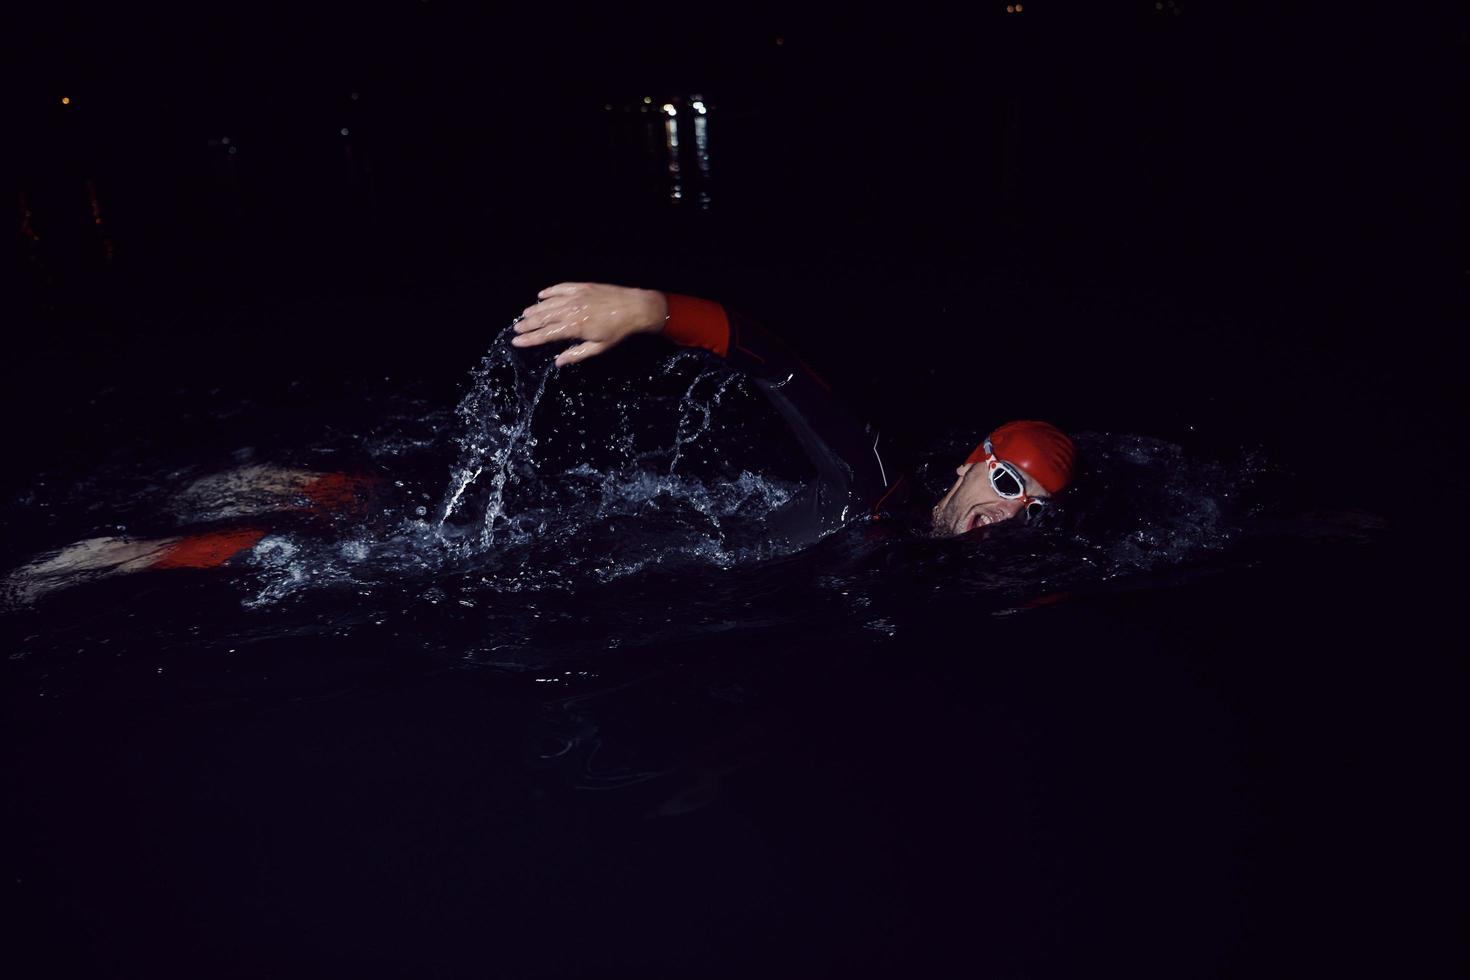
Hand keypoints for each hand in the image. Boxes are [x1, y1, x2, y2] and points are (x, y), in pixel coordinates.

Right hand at [510, 282, 667, 366]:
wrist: (635, 307)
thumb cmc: (618, 331)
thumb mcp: (599, 347)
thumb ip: (576, 354)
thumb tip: (557, 362)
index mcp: (575, 326)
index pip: (546, 334)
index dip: (530, 338)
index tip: (517, 341)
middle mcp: (572, 309)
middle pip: (544, 317)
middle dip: (528, 324)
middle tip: (515, 329)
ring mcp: (576, 296)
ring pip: (549, 303)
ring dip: (535, 309)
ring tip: (523, 315)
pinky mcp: (582, 287)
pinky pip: (560, 288)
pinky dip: (549, 292)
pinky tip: (540, 295)